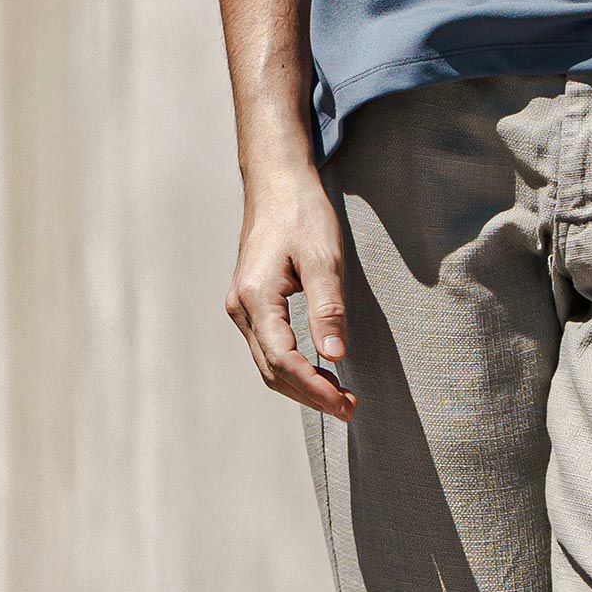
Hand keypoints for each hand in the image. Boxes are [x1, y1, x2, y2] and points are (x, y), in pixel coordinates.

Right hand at [225, 168, 355, 420]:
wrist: (276, 183)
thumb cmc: (301, 213)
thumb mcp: (323, 259)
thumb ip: (328, 308)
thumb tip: (334, 356)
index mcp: (256, 297)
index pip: (283, 361)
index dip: (315, 389)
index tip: (346, 404)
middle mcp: (241, 308)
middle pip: (273, 371)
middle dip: (311, 395)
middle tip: (350, 408)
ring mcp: (242, 309)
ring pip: (268, 366)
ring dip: (303, 387)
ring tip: (340, 397)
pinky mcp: (251, 307)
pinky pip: (268, 351)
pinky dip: (294, 370)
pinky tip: (321, 374)